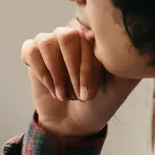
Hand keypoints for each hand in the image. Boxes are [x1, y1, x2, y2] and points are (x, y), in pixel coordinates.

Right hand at [21, 22, 137, 136]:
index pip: (90, 34)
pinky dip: (41, 72)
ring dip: (55, 73)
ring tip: (63, 94)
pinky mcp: (33, 54)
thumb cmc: (101, 100)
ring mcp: (53, 43)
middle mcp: (75, 34)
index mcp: (97, 36)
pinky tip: (51, 87)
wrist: (76, 120)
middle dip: (72, 70)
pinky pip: (30, 50)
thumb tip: (118, 38)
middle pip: (66, 36)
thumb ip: (123, 58)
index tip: (91, 92)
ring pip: (46, 42)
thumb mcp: (122, 82)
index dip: (88, 65)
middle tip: (79, 94)